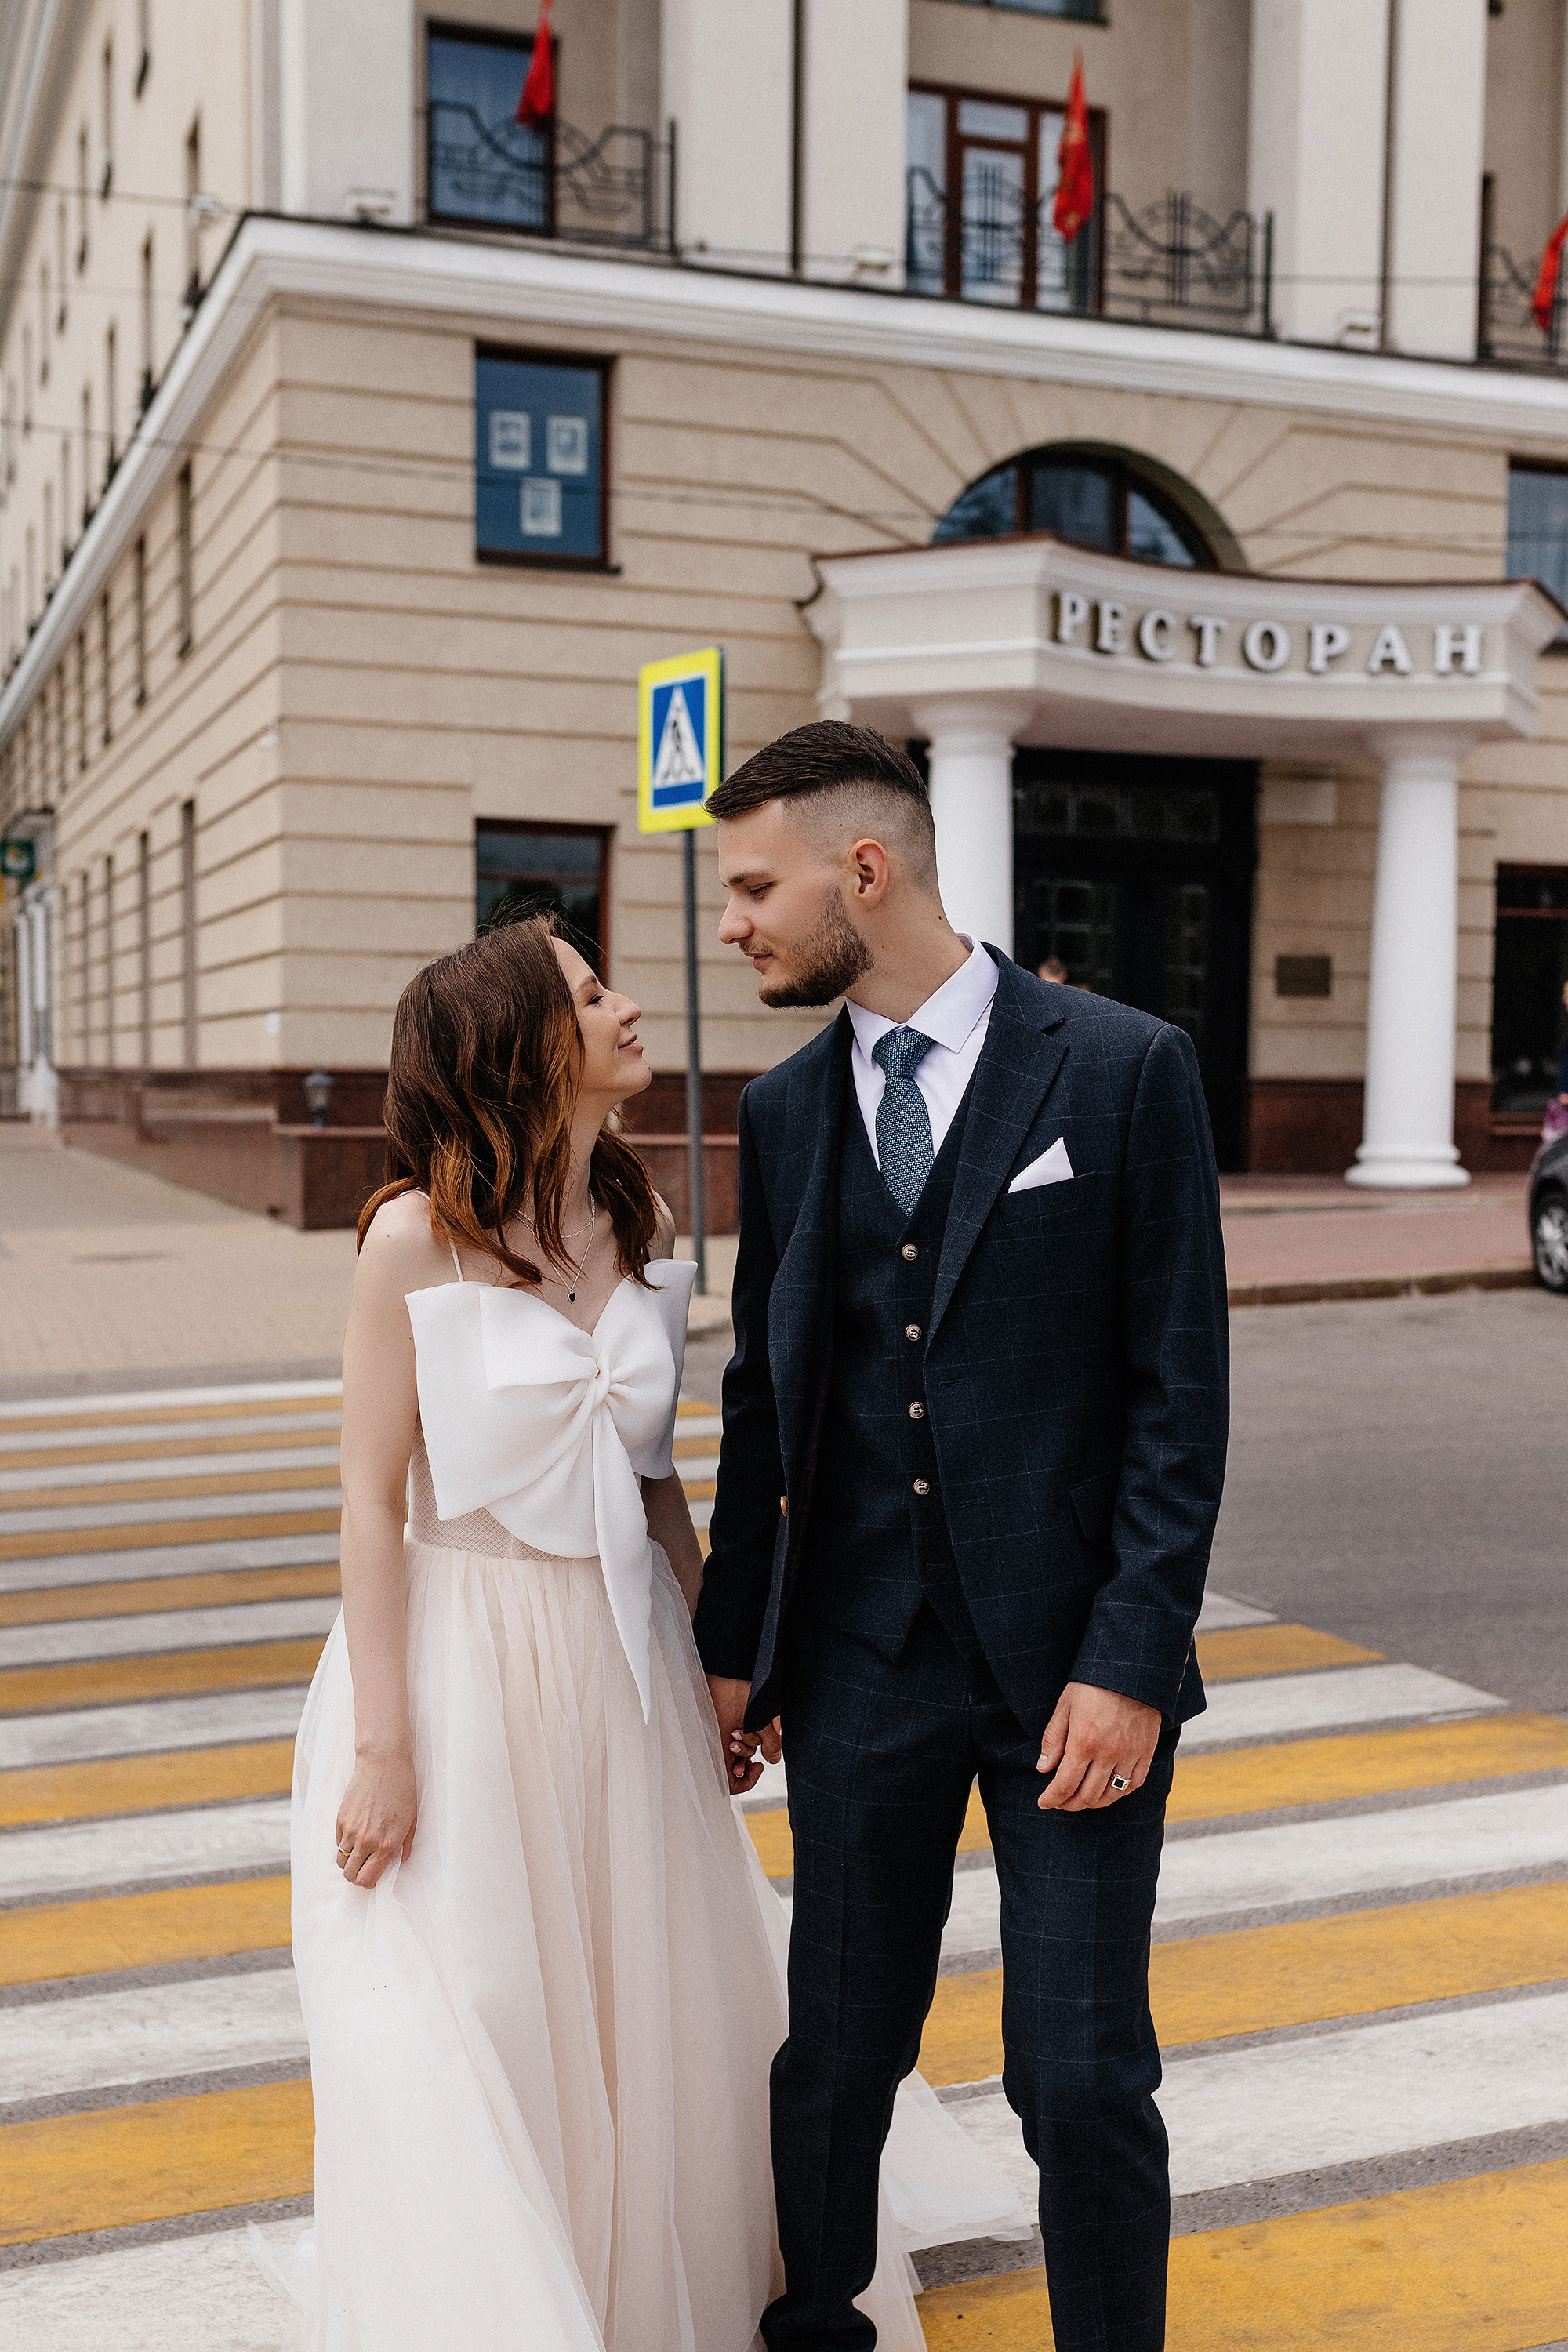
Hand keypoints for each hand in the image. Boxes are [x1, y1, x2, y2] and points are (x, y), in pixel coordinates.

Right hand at [335, 1744, 417, 1885]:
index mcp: (386, 1845)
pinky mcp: (341, 1819)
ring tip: (360, 1849)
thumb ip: (404, 1845)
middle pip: (350, 1875)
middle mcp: (367, 1841)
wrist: (383, 1763)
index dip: (369, 1882)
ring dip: (349, 1859)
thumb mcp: (411, 1820)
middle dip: (356, 1875)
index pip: (367, 1879)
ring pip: (342, 1860)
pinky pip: (338, 1842)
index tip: (372, 1876)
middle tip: (364, 1866)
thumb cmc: (402, 1789)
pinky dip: (344, 1843)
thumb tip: (398, 1861)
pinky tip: (356, 1832)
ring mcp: (351, 1830)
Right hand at [706, 1675, 781, 1794]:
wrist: (726, 1663)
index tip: (758, 1766)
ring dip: (749, 1741)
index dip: (746, 1783)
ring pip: (736, 1751)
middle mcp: (712, 1745)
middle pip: (734, 1766)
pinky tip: (750, 1721)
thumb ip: (771, 1743)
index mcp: (716, 1749)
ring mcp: (715, 1734)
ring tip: (751, 1722)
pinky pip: (731, 1737)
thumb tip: (772, 1760)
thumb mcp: (761, 1718)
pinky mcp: (718, 1723)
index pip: (728, 1785)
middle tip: (753, 1735)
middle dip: (749, 1754)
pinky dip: (745, 1733)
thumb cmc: (739, 1688)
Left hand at [1036, 1682, 1160, 1812]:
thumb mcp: (1065, 1705)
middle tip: (1060, 1802)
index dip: (1052, 1799)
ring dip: (1093, 1803)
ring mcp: (1130, 1755)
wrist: (1132, 1669)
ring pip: (1111, 1795)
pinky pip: (1133, 1784)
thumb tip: (1043, 1768)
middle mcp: (1108, 1754)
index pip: (1065, 1785)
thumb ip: (1053, 1739)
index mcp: (1084, 1742)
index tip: (1044, 1802)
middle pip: (1087, 1796)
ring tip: (1081, 1799)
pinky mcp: (1146, 1752)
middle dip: (1069, 1804)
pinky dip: (1119, 1793)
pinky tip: (1108, 1791)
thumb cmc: (1093, 1684)